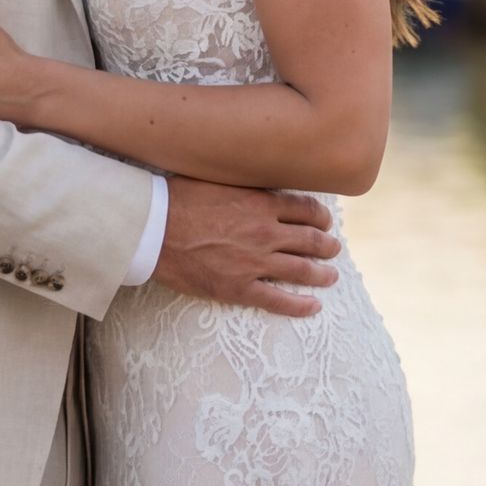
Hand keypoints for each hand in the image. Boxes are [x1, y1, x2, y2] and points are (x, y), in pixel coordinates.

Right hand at [152, 178, 340, 317]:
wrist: (152, 228)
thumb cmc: (178, 198)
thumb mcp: (219, 178)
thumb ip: (245, 184)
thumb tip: (257, 180)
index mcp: (261, 204)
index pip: (306, 210)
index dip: (320, 218)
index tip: (325, 222)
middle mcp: (265, 232)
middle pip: (310, 240)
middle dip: (326, 246)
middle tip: (334, 249)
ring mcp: (254, 262)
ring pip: (301, 270)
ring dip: (321, 274)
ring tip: (331, 277)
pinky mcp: (238, 288)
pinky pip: (277, 300)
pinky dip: (300, 305)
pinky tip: (313, 307)